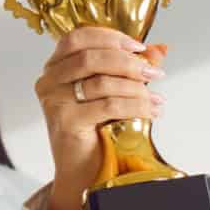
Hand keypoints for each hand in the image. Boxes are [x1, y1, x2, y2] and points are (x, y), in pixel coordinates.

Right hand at [31, 30, 166, 209]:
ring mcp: (54, 102)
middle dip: (129, 63)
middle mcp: (49, 81)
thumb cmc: (94, 132)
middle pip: (91, 57)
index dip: (110, 37)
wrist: (82, 172)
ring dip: (136, 88)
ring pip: (101, 82)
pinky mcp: (66, 122)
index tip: (139, 48)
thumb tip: (160, 49)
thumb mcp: (112, 93)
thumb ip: (131, 69)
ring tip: (156, 98)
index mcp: (56, 67)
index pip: (78, 37)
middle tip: (154, 73)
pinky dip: (135, 106)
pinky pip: (107, 106)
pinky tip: (151, 111)